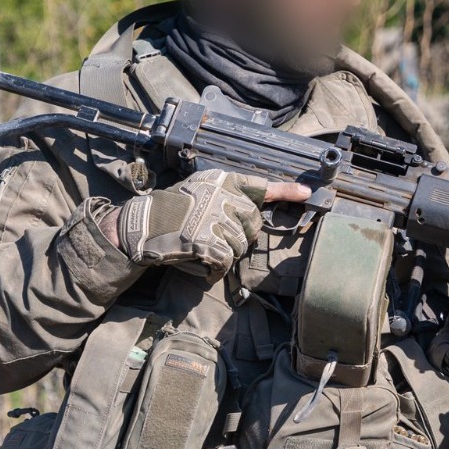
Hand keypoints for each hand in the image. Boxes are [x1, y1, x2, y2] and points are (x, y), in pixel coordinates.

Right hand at [102, 170, 309, 278]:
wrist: (142, 225)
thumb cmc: (170, 209)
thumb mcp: (199, 190)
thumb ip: (226, 195)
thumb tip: (254, 207)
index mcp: (221, 181)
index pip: (260, 185)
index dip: (286, 191)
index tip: (307, 192)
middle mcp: (221, 197)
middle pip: (252, 223)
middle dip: (240, 235)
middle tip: (214, 235)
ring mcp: (215, 219)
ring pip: (239, 245)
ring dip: (224, 252)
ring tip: (199, 244)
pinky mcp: (208, 242)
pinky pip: (224, 261)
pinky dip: (212, 267)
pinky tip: (196, 258)